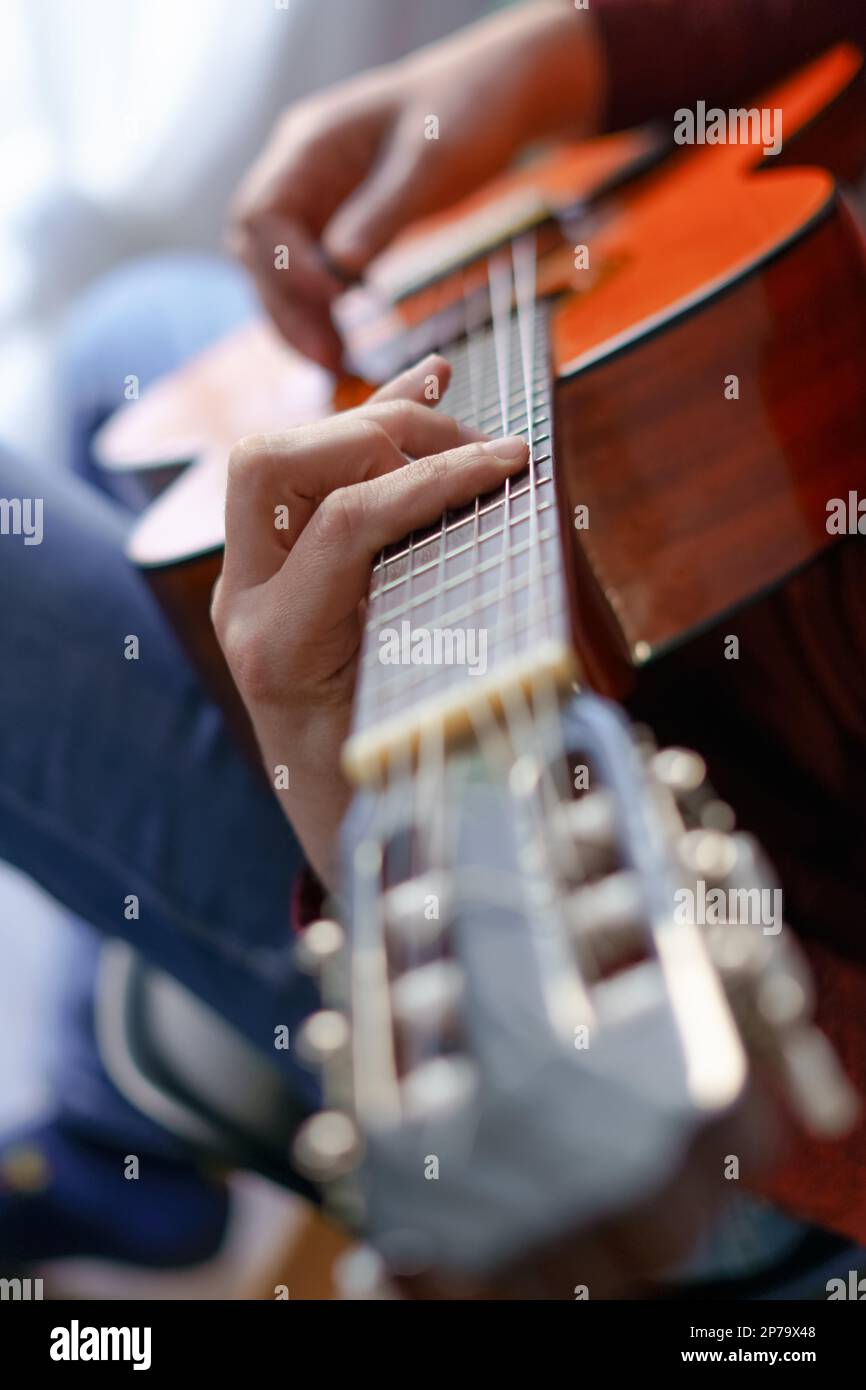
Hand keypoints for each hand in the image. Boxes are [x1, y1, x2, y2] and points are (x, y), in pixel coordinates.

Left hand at [212, 355, 527, 889]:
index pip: (344, 522)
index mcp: (279, 650)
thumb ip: (467, 651)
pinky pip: (303, 478)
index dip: (434, 480)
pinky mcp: (272, 568)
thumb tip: (563, 613)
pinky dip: (367, 429)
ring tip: (459, 432)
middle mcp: (245, 606)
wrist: (337, 823)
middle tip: (475, 452)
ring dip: (367, 426)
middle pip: (274, 463)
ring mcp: (249, 584)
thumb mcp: (428, 733)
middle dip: (380, 435)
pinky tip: (428, 384)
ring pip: (274, 457)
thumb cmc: (393, 796)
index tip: (512, 464)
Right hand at [230, 1, 603, 366]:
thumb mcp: (435, 160)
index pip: (262, 217)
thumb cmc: (470, 111)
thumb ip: (386, 209)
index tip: (336, 302)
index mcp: (309, 145)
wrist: (496, 96)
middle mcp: (299, 174)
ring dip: (299, 321)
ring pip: (280, 272)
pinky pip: (313, 278)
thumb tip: (341, 266)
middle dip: (286, 309)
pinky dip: (322, 314)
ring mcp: (316, 201)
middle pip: (259, 253)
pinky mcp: (338, 226)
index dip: (288, 267)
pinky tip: (347, 345)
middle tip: (327, 361)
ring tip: (336, 365)